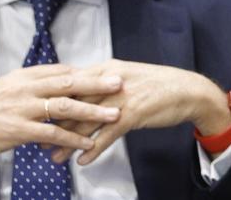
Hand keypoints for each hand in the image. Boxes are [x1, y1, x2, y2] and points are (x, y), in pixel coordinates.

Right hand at [0, 65, 122, 156]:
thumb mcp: (11, 86)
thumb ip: (38, 81)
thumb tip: (68, 76)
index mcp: (26, 77)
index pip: (63, 71)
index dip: (88, 72)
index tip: (110, 72)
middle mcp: (27, 89)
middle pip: (69, 84)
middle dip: (97, 84)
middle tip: (121, 85)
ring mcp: (23, 109)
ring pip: (65, 107)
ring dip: (92, 112)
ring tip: (114, 115)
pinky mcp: (18, 130)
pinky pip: (52, 134)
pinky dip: (72, 138)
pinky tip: (88, 143)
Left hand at [53, 60, 230, 164]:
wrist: (190, 91)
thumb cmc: (160, 85)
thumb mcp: (129, 76)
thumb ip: (105, 82)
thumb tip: (83, 93)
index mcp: (108, 70)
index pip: (73, 85)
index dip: (55, 101)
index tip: (40, 115)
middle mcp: (111, 82)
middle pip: (75, 105)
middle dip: (56, 125)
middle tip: (40, 142)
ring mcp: (122, 98)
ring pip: (87, 122)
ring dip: (69, 143)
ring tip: (56, 157)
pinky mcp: (133, 114)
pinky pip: (107, 135)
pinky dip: (94, 150)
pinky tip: (84, 161)